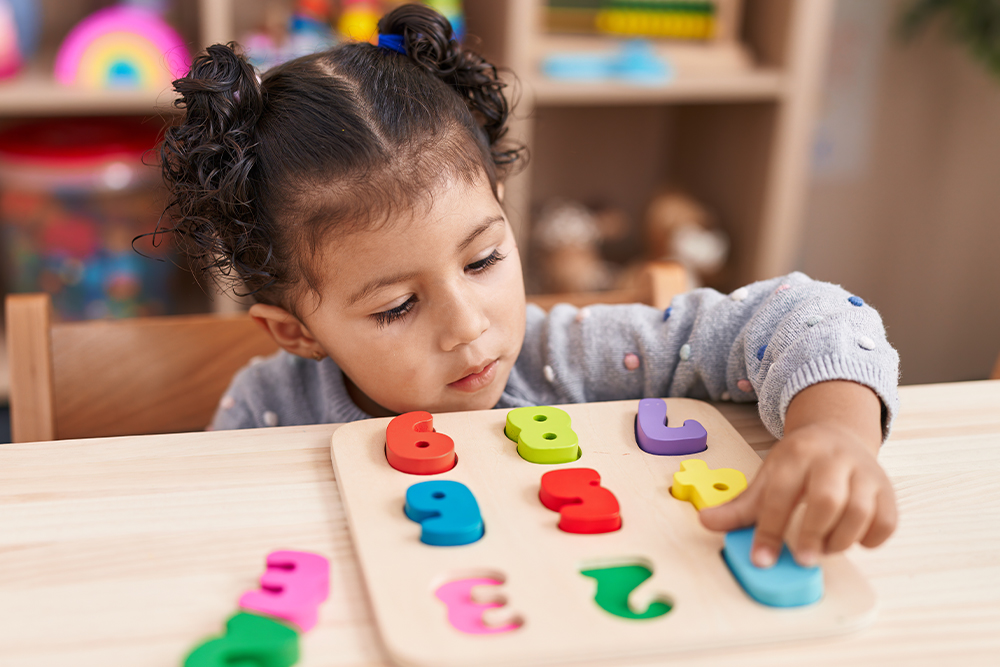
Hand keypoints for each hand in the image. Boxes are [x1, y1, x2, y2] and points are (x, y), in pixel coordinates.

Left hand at [700, 381, 896, 567]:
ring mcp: (864, 472)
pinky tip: (853, 540)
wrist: (837, 433)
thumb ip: (740, 506)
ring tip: (823, 549)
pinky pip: (887, 520)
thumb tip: (706, 523)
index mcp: (795, 454)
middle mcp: (832, 459)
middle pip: (827, 499)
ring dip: (840, 540)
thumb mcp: (767, 477)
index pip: (780, 493)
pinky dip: (871, 538)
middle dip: (812, 534)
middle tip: (801, 559)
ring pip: (860, 510)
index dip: (769, 529)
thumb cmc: (798, 463)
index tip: (761, 560)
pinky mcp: (887, 489)